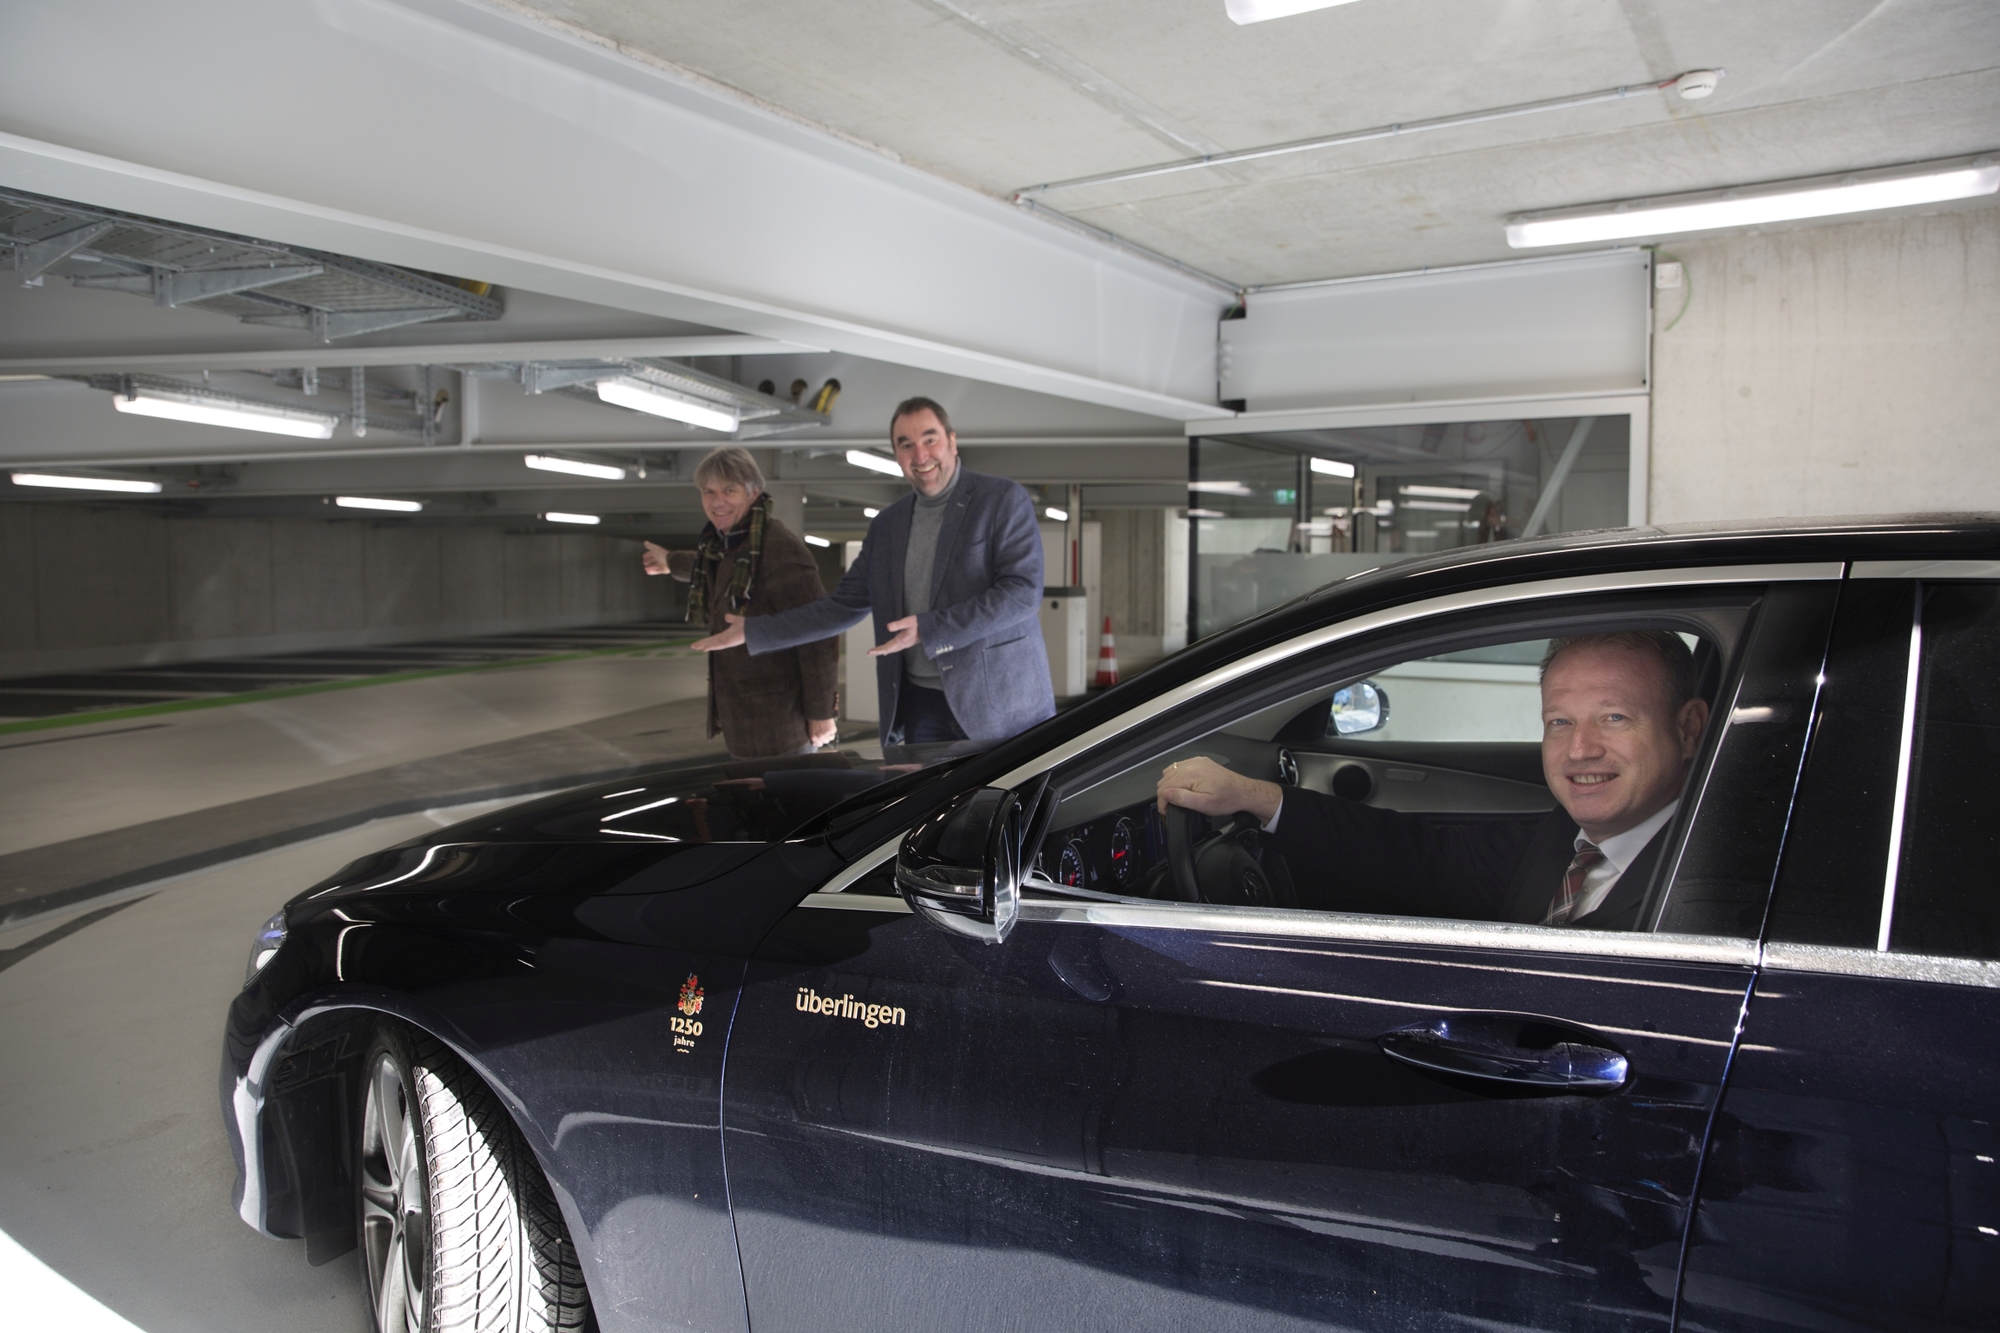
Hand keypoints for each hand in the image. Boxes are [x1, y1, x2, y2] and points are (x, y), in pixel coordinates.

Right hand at [642, 541, 670, 574]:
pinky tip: (648, 572)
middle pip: (653, 560)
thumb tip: (645, 542)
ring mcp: (662, 564)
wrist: (670, 561)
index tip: (643, 556)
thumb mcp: (654, 549)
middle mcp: (660, 558)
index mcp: (658, 553)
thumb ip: (649, 546)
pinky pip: (657, 571)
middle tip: (644, 563)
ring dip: (650, 567)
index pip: (652, 553)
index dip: (648, 555)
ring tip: (645, 568)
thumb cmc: (662, 554)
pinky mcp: (663, 570)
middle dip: (648, 561)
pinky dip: (652, 572)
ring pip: (655, 566)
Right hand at [691, 613, 745, 651]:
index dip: (705, 640)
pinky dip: (711, 647)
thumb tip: (726, 616)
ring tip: (695, 647)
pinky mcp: (728, 643)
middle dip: (702, 644)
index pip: (712, 638)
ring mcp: (726, 642)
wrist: (752, 628)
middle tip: (693, 646)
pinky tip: (704, 648)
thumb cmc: (746, 625)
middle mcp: (724, 639)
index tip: (698, 642)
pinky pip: (718, 645)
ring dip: (704, 646)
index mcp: (725, 635)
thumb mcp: (735, 620)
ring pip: (712, 644)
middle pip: (710, 642)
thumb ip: (730, 618)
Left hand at [808, 717, 837, 747]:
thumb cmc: (813, 719)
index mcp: (814, 737)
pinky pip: (833, 732)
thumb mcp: (810, 729)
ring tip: (826, 727)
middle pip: (825, 741)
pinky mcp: (832, 730)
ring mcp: (826, 734)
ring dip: (829, 734)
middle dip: (825, 737)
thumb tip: (814, 744)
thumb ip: (813, 737)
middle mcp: (820, 737)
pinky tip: (828, 724)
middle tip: (824, 730)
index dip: (820, 741)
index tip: (821, 739)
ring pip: (830, 738)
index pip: (819, 744)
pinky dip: (832, 729)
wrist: (818, 711)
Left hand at [867, 615, 920, 656]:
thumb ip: (898, 624)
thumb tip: (888, 627)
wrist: (931, 628)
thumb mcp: (908, 621)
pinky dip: (889, 649)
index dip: (878, 650)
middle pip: (888, 650)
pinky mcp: (907, 643)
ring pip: (892, 649)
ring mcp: (905, 644)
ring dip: (883, 651)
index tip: (870, 652)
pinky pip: (896, 648)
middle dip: (878, 651)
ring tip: (875, 652)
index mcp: (902, 640)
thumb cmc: (920, 623)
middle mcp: (903, 644)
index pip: (887, 647)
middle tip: (869, 653)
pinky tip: (887, 650)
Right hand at [1155, 756, 1282, 825]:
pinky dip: (1177, 777)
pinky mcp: (1200, 762)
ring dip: (1169, 785)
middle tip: (1171, 807)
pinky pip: (1180, 767)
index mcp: (1190, 774)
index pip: (1165, 788)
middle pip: (1165, 779)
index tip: (1166, 812)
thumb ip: (1183, 798)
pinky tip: (1183, 787)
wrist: (1243, 791)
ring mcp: (1195, 761)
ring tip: (1176, 798)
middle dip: (1165, 794)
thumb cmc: (1227, 799)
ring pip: (1170, 772)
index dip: (1162, 803)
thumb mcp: (1204, 805)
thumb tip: (1166, 794)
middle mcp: (1191, 764)